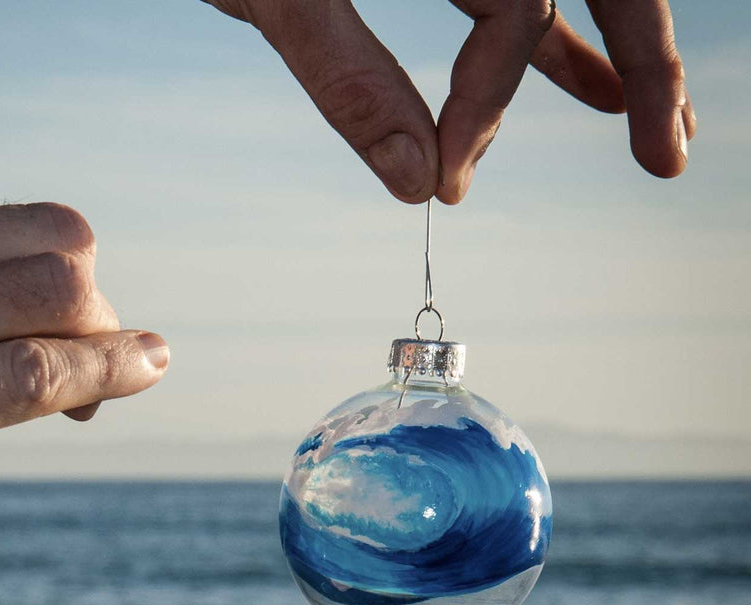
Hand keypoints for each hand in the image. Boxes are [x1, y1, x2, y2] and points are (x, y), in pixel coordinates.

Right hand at [0, 155, 168, 547]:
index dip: (30, 275)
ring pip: (59, 297)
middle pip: (49, 242)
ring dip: (107, 337)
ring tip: (123, 375)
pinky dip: (109, 370)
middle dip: (87, 298)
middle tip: (94, 352)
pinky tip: (146, 373)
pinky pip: (38, 374)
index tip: (32, 322)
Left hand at [207, 0, 695, 202]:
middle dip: (638, 58)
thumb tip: (416, 181)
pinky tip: (587, 85)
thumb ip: (346, 77)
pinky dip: (541, 38)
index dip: (490, 101)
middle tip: (664, 154)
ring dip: (602, 48)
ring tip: (650, 122)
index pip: (519, 7)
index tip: (447, 182)